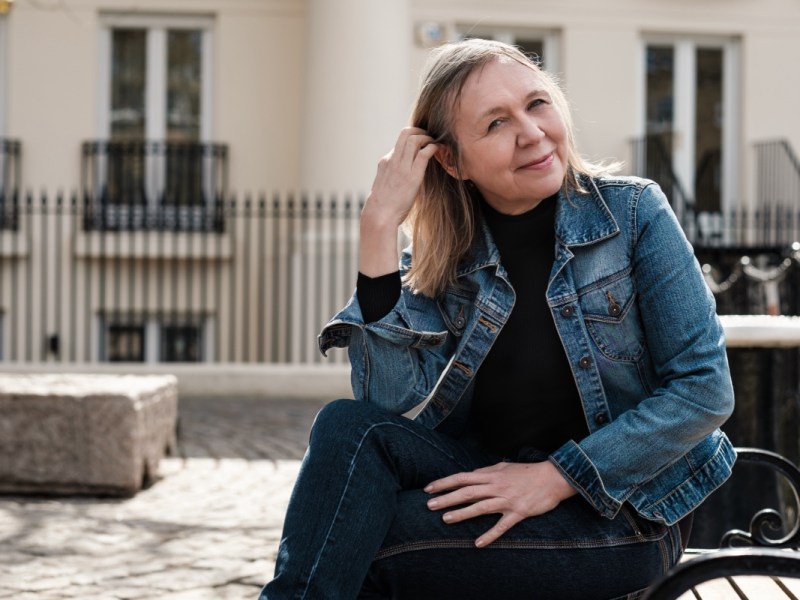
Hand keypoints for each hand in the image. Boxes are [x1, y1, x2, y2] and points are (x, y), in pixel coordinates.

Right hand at [359, 127, 438, 276]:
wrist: (379, 216)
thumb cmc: (384, 205)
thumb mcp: (386, 185)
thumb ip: (395, 176)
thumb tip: (407, 175)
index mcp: (386, 162)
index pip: (400, 141)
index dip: (413, 136)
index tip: (422, 140)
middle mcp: (393, 160)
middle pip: (406, 133)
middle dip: (420, 131)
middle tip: (430, 136)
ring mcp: (402, 167)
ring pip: (414, 139)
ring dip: (428, 137)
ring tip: (435, 142)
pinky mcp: (412, 176)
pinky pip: (423, 154)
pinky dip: (433, 147)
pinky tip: (438, 149)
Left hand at [424, 461, 576, 547]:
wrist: (553, 477)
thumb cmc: (527, 472)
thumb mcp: (504, 467)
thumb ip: (487, 471)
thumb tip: (471, 475)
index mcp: (491, 474)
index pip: (462, 477)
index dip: (445, 483)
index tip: (429, 488)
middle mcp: (496, 486)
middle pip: (467, 492)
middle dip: (447, 498)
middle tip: (429, 505)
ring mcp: (507, 500)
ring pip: (480, 507)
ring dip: (462, 513)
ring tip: (445, 519)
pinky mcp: (518, 512)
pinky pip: (502, 526)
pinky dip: (490, 535)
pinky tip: (478, 543)